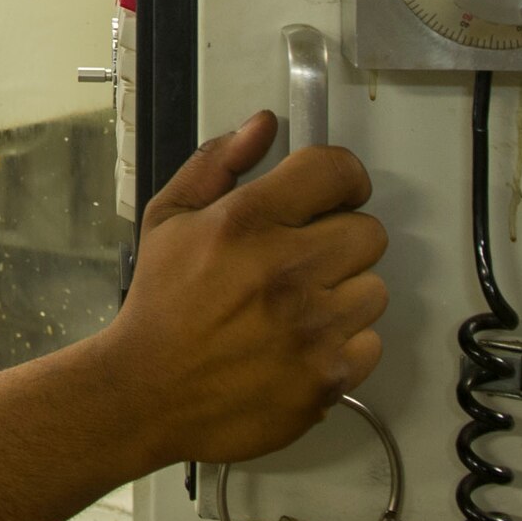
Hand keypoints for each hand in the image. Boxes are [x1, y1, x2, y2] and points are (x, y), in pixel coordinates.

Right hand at [103, 111, 388, 466]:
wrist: (147, 393)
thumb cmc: (159, 306)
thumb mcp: (167, 219)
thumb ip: (216, 164)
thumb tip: (262, 126)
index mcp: (246, 223)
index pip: (337, 171)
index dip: (342, 178)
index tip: (333, 193)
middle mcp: (286, 271)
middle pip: (370, 232)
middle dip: (339, 241)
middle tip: (303, 259)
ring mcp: (312, 327)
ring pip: (374, 290)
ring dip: (343, 295)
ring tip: (299, 308)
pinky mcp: (329, 376)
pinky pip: (370, 344)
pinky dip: (343, 345)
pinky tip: (301, 344)